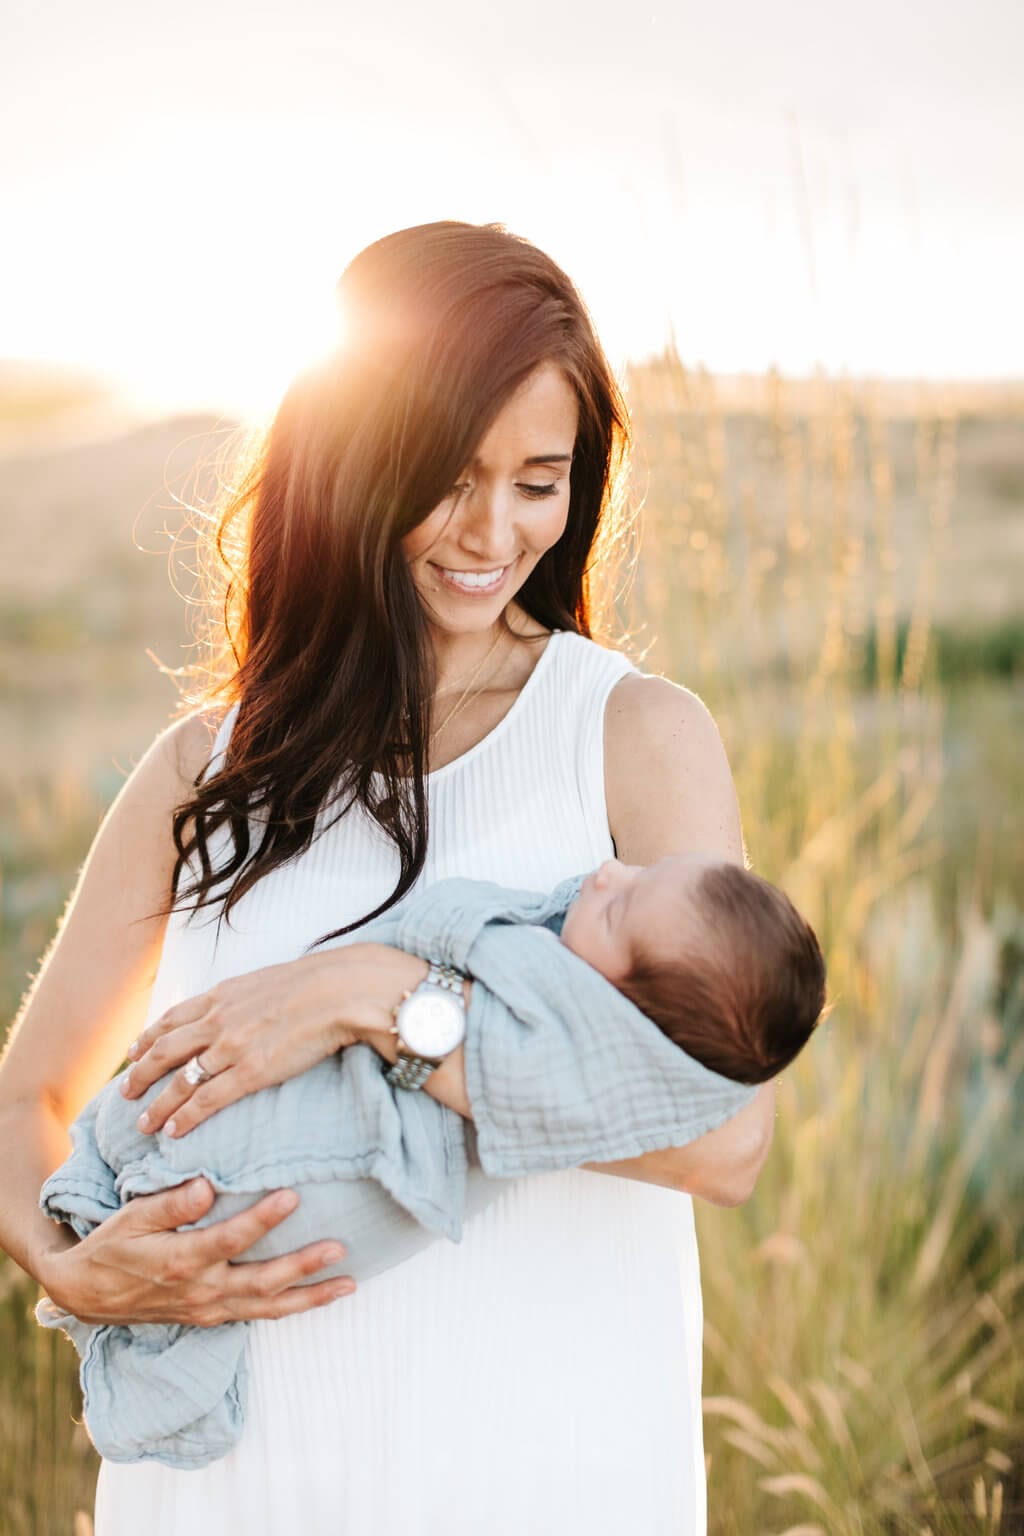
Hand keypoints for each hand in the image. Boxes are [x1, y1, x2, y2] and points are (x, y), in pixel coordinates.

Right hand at [40, 1178, 354, 1325]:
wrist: (86, 1294)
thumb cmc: (112, 1245)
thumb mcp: (131, 1218)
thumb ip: (170, 1203)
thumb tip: (207, 1187)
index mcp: (180, 1261)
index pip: (230, 1240)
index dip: (262, 1219)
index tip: (292, 1196)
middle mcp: (200, 1291)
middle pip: (261, 1282)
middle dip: (303, 1266)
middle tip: (339, 1247)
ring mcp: (209, 1309)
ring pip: (267, 1307)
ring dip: (310, 1297)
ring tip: (349, 1284)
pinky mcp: (212, 1317)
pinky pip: (258, 1315)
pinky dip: (290, 1307)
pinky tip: (318, 1296)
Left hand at [120, 947, 374, 1139]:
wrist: (339, 990)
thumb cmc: (314, 984)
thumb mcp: (266, 980)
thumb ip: (244, 997)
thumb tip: (242, 1005)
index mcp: (222, 995)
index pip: (172, 1018)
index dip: (148, 1037)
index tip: (133, 1051)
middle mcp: (218, 1020)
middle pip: (165, 1050)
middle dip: (140, 1073)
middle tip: (125, 1092)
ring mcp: (231, 1047)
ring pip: (179, 1080)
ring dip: (157, 1104)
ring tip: (142, 1124)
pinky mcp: (251, 1071)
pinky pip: (207, 1099)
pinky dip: (185, 1117)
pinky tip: (173, 1131)